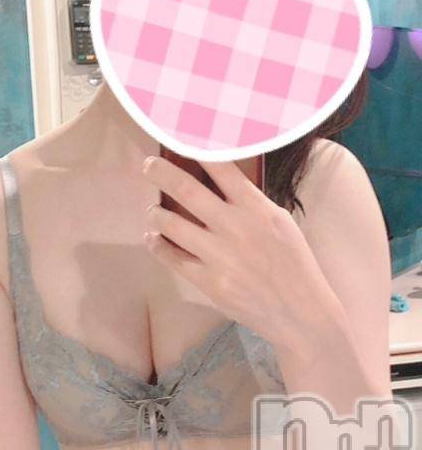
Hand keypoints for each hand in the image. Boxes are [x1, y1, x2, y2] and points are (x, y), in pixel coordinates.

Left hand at [141, 154, 334, 350]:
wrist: (301, 313)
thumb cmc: (293, 263)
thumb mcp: (280, 222)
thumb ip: (250, 201)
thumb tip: (220, 178)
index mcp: (256, 208)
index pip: (222, 168)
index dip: (198, 149)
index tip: (180, 135)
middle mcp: (235, 227)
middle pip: (188, 191)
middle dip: (162, 173)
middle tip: (148, 166)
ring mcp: (220, 255)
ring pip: (172, 225)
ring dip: (157, 213)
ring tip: (154, 210)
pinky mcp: (210, 282)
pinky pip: (173, 258)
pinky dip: (157, 246)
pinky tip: (152, 238)